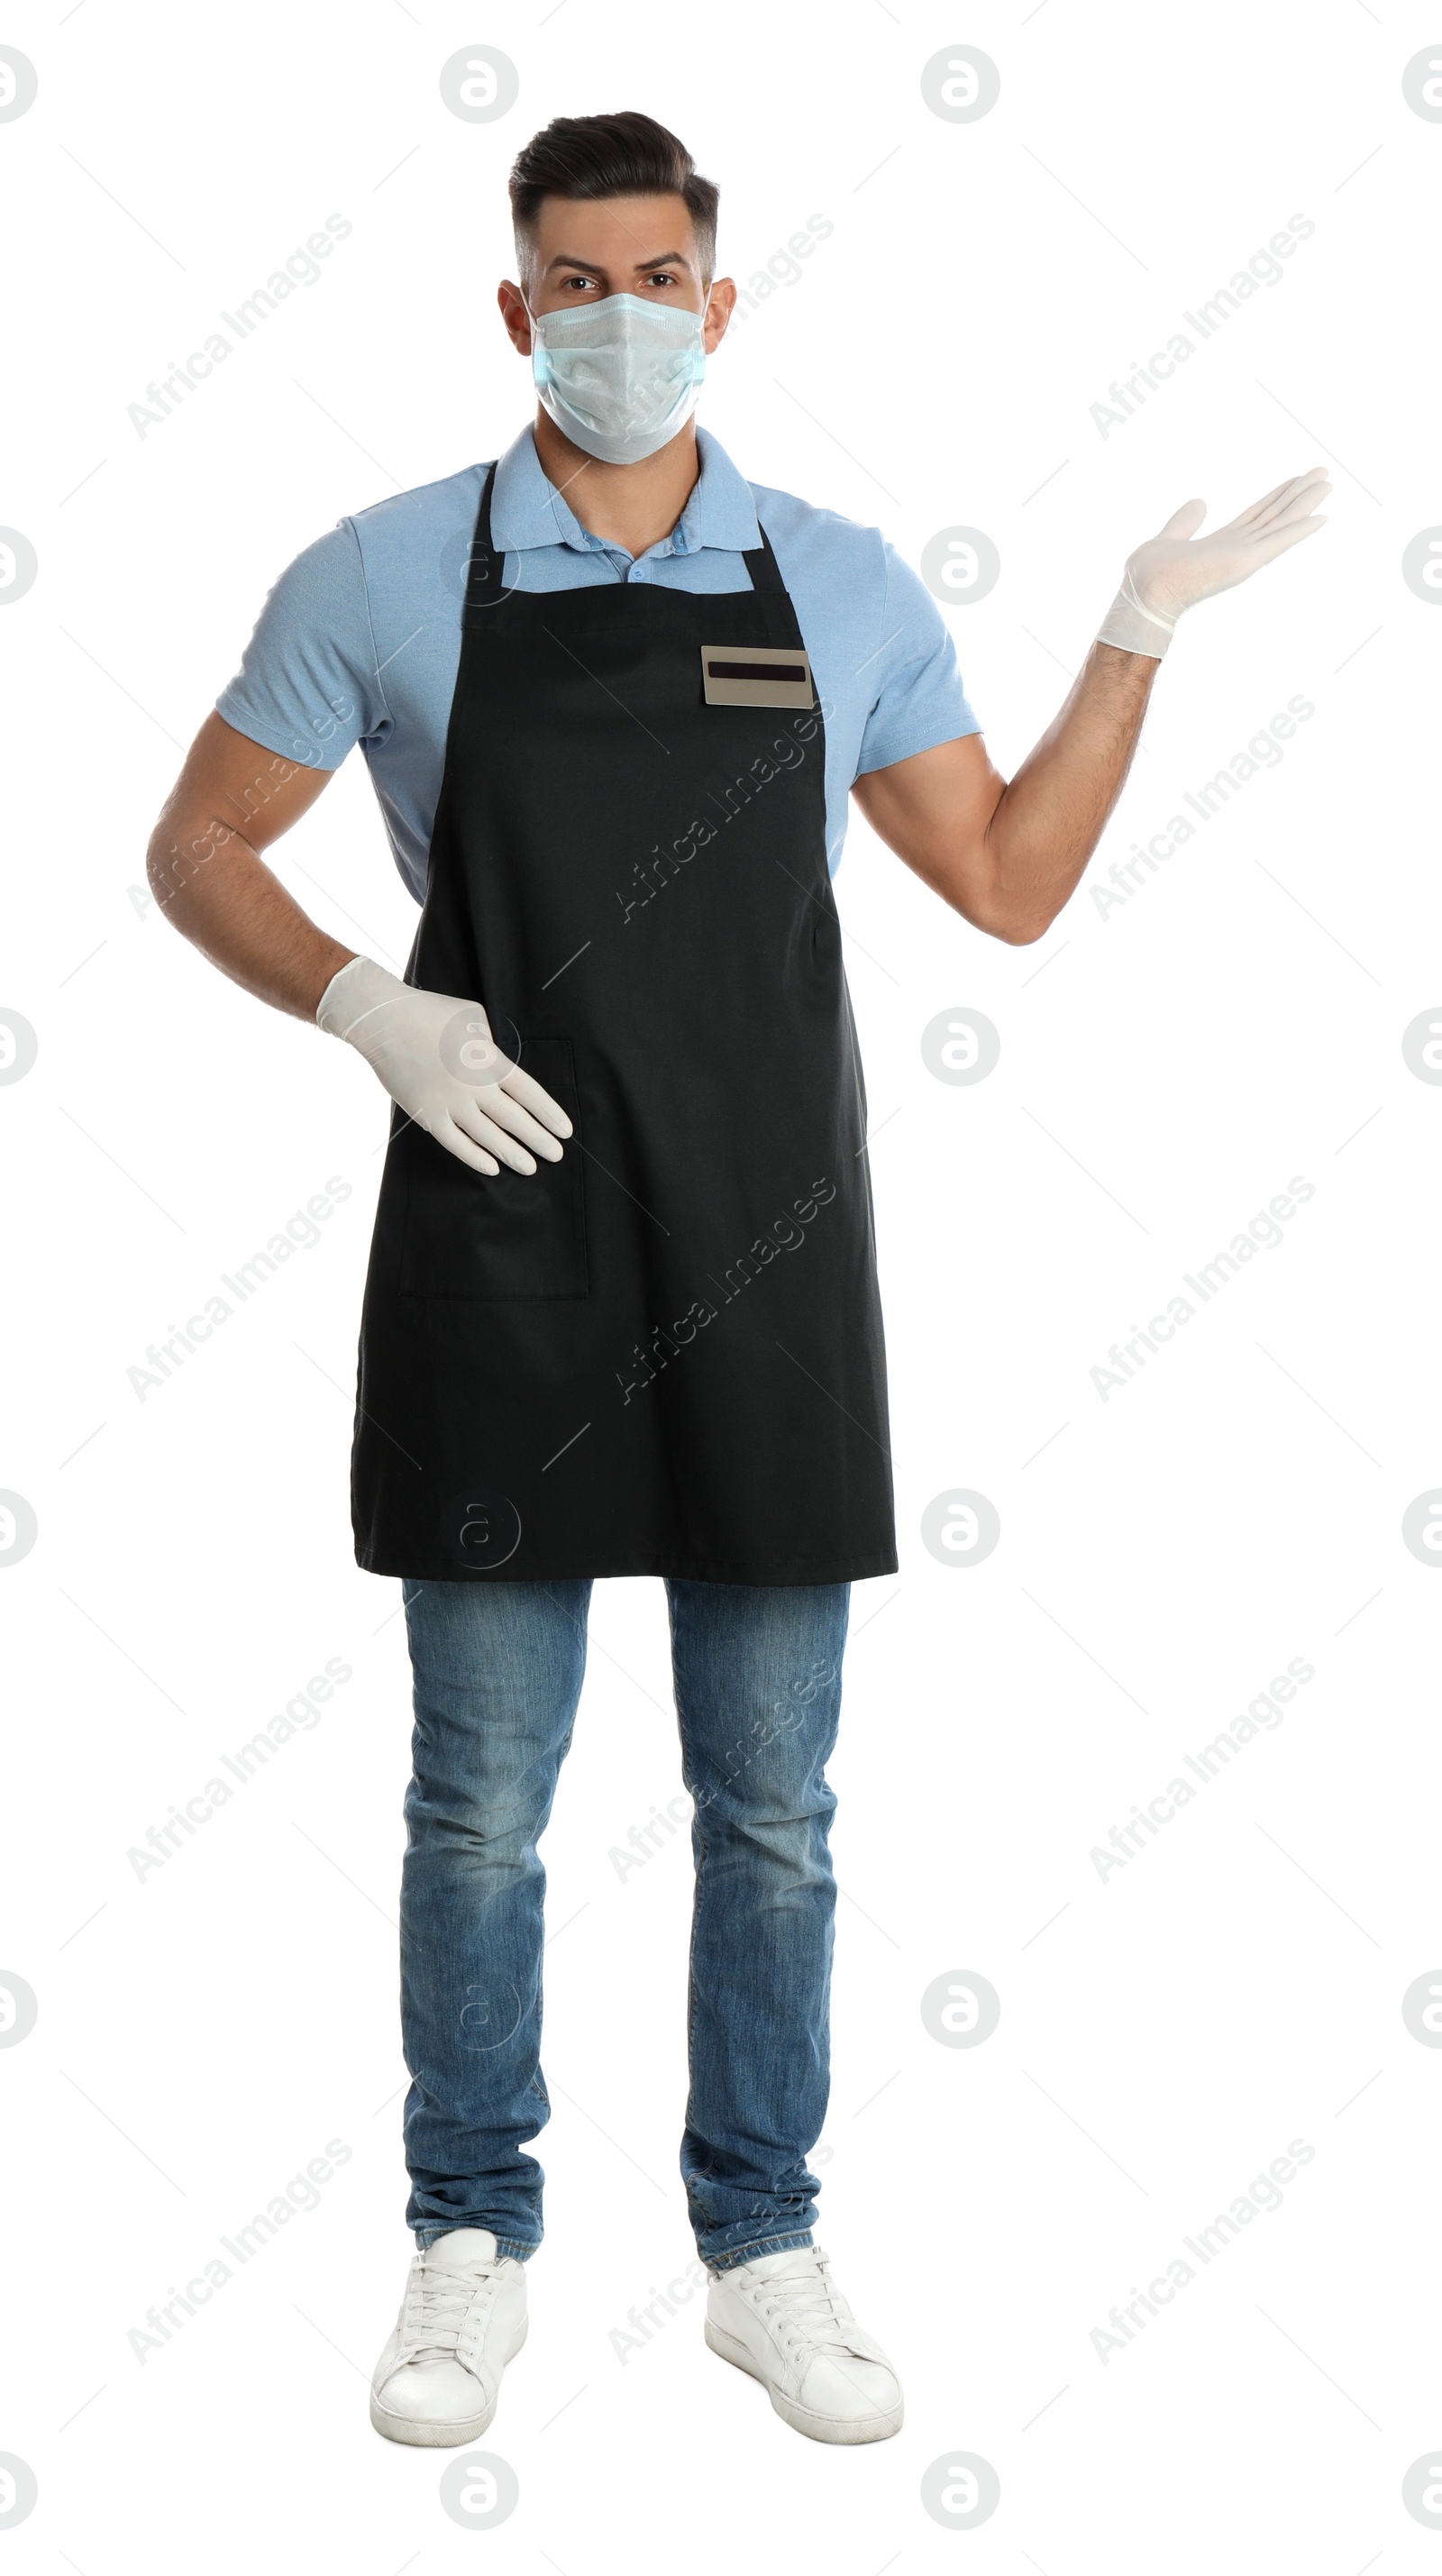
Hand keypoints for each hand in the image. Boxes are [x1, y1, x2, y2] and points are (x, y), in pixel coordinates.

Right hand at [316, 955, 571, 1176]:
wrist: (383, 1021)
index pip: (529, 1094)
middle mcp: (473, 1086)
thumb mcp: (473, 1017)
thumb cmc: (428, 1013)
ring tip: (531, 1167)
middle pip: (515, 1120)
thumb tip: (498, 1061)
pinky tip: (492, 1168)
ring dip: (513, 1154)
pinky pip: (456, 1143)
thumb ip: (491, 1043)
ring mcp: (449, 1103)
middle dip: (539, 1140)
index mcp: (488, 1060)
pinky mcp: (427, 1115)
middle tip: (557, 1155)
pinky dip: (475, 1158)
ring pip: (489, 1137)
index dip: (549, 1114)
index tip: (564, 1130)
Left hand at [1097, 468, 1330, 657]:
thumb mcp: (1169, 537)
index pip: (1256, 515)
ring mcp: (1245, 556)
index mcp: (1223, 543)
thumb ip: (1185, 521)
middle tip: (1323, 474)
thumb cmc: (1150, 574)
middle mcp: (1238, 549)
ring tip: (1327, 484)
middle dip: (1298, 494)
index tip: (1295, 479)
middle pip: (1276, 515)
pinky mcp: (1246, 561)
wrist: (1145, 591)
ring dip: (1306, 504)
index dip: (1277, 496)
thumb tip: (1199, 502)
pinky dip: (1300, 530)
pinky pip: (1279, 542)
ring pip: (1282, 523)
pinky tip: (1321, 517)